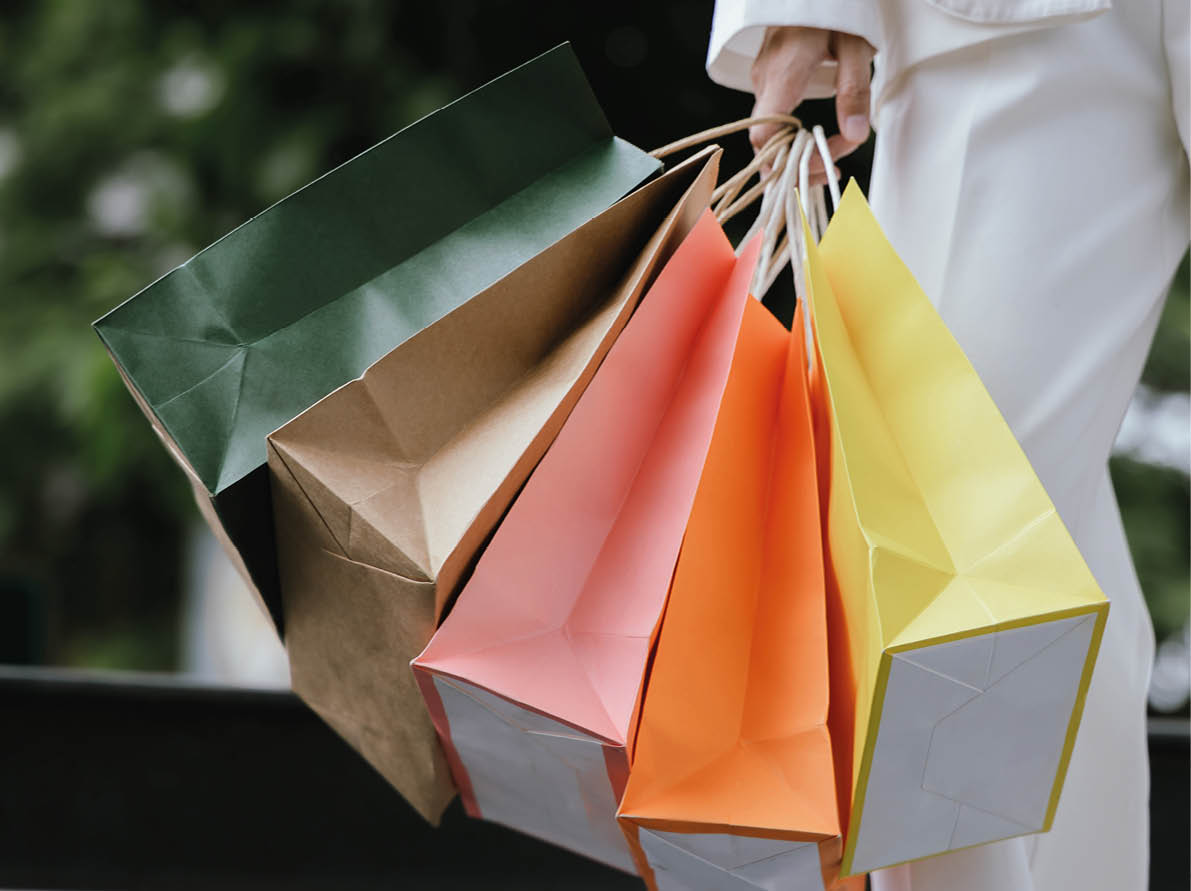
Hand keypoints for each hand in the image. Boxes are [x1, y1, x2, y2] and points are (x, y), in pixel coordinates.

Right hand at [749, 27, 874, 182]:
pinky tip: (815, 139)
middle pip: (767, 143)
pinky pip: (773, 118)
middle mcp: (765, 80)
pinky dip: (792, 137)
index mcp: (783, 72)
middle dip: (801, 163)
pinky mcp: (768, 79)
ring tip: (831, 153)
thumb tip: (855, 135)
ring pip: (770, 134)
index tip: (827, 161)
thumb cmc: (836, 7)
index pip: (766, 135)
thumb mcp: (857, 46)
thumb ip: (854, 92)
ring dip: (798, 152)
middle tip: (835, 166)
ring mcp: (762, 80)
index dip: (792, 160)